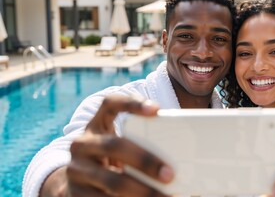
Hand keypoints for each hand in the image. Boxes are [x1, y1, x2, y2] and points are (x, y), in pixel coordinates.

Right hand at [40, 96, 173, 196]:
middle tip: (170, 175)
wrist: (77, 184)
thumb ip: (140, 140)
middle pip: (114, 146)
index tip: (157, 109)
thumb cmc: (112, 159)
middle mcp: (82, 144)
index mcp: (96, 124)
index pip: (109, 103)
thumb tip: (182, 151)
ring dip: (142, 191)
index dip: (131, 103)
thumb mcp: (119, 145)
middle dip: (145, 160)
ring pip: (112, 181)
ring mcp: (76, 170)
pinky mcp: (76, 194)